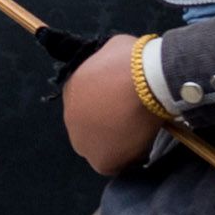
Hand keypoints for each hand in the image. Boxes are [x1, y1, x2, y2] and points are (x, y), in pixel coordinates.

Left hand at [63, 35, 159, 176]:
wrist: (143, 81)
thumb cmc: (131, 61)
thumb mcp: (111, 51)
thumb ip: (107, 64)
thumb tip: (117, 67)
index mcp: (71, 88)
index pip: (88, 104)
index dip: (108, 107)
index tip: (125, 106)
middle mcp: (70, 116)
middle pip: (91, 127)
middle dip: (110, 126)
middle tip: (134, 121)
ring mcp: (82, 141)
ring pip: (101, 147)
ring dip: (119, 143)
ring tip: (141, 135)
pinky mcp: (100, 160)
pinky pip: (116, 164)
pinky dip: (130, 158)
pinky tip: (144, 148)